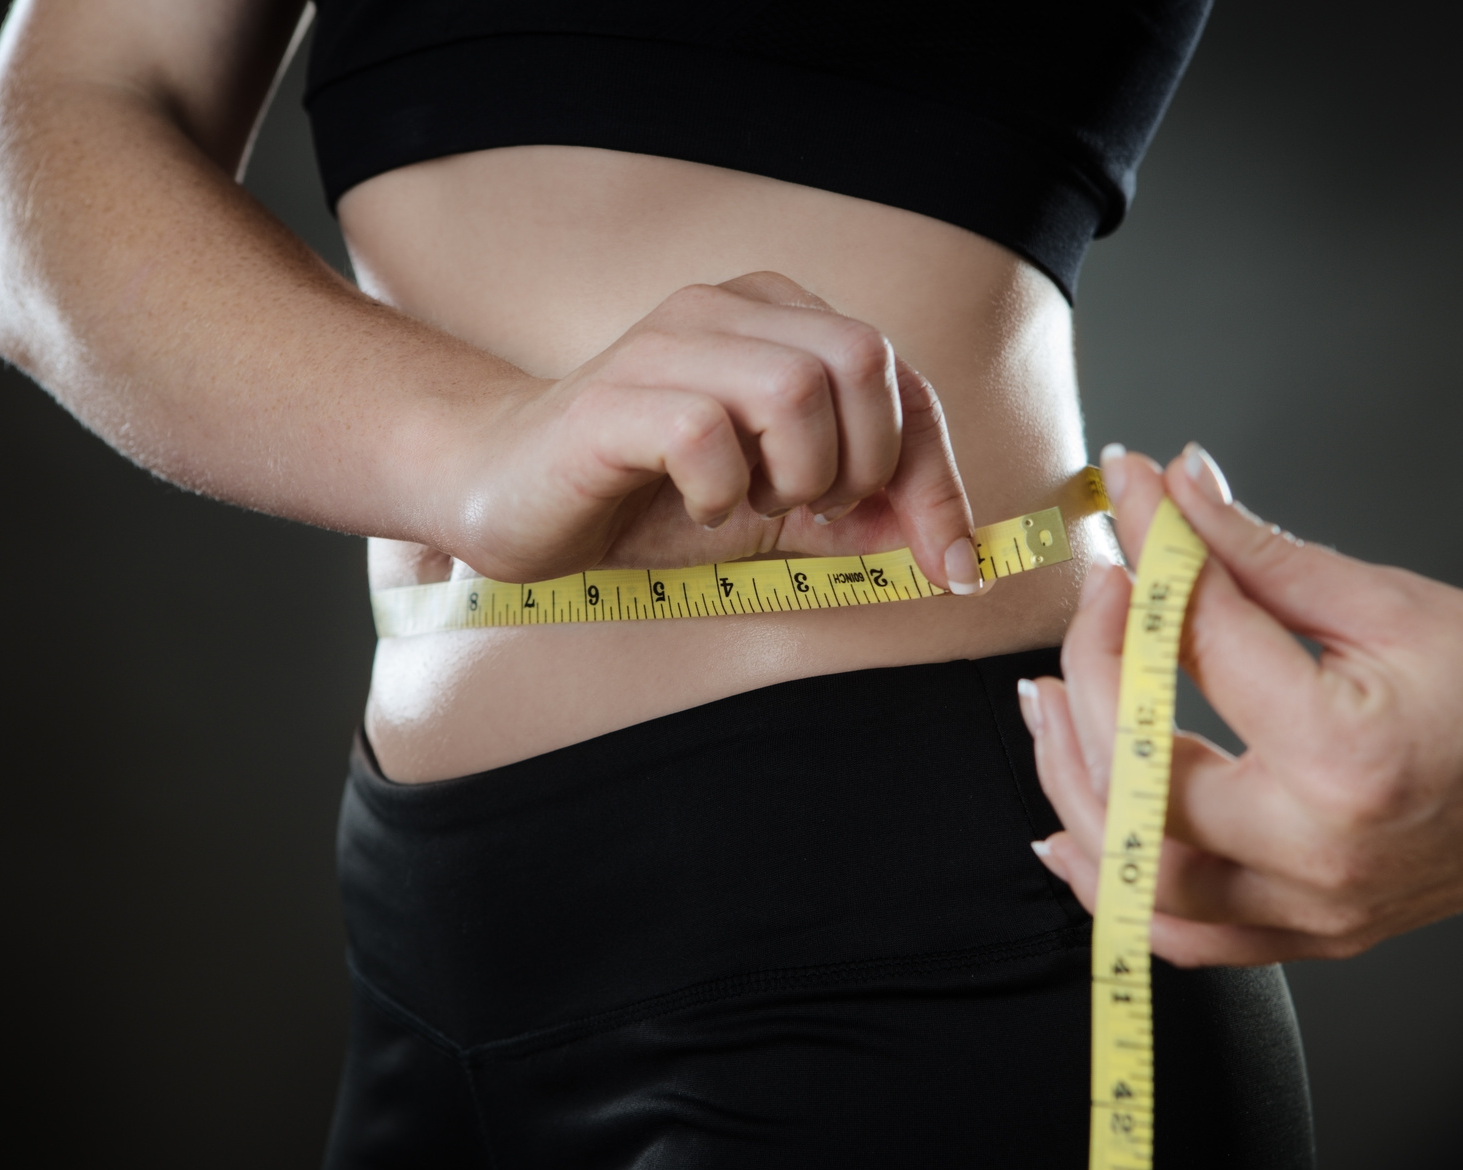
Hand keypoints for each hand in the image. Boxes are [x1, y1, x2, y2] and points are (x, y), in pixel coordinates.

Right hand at [438, 272, 983, 591]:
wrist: (509, 496)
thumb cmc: (647, 497)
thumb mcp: (775, 510)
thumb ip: (857, 516)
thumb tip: (950, 548)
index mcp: (777, 321)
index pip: (902, 378)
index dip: (939, 476)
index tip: (953, 565)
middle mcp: (726, 311)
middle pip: (862, 357)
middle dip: (866, 463)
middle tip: (810, 511)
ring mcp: (665, 345)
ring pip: (795, 387)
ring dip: (795, 476)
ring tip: (748, 506)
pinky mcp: (611, 398)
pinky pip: (707, 433)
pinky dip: (720, 493)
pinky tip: (695, 507)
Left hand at [1019, 445, 1462, 965]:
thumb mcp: (1384, 598)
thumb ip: (1255, 552)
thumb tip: (1165, 484)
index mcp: (1342, 752)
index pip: (1193, 646)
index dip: (1147, 558)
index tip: (1122, 500)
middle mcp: (1319, 849)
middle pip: (1136, 777)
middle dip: (1087, 677)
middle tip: (1091, 602)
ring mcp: (1317, 907)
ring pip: (1139, 878)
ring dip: (1073, 790)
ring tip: (1044, 709)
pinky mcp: (1319, 933)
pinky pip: (1187, 934)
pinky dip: (1116, 887)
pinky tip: (1073, 831)